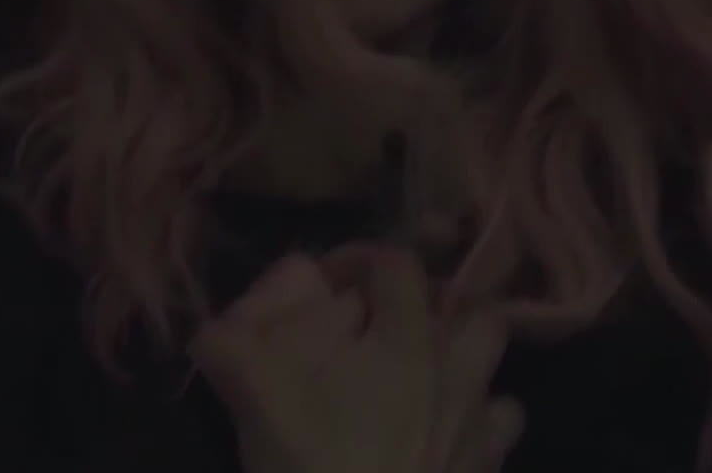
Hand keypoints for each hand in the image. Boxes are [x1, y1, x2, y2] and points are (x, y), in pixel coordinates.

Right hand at [190, 247, 523, 472]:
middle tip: (385, 330)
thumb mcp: (256, 399)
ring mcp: (479, 421)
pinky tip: (443, 434)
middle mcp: (454, 369)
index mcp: (404, 338)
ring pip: (494, 366)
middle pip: (472, 309)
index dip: (361, 259)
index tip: (327, 284)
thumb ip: (228, 348)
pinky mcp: (489, 468)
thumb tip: (211, 327)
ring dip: (464, 360)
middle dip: (435, 308)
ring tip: (421, 377)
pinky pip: (500, 425)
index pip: (399, 264)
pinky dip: (479, 419)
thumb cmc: (315, 465)